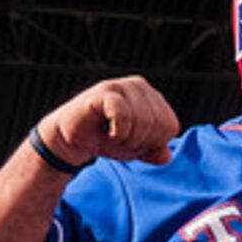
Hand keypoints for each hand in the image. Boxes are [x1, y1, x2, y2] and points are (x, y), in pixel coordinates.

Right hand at [40, 77, 179, 167]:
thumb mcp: (135, 149)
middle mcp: (140, 86)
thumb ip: (154, 152)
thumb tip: (166, 156)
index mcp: (152, 97)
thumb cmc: (104, 140)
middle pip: (159, 124)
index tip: (133, 142)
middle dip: (140, 142)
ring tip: (113, 136)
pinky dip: (118, 132)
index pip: (171, 126)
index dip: (153, 143)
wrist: (70, 140)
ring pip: (144, 120)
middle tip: (120, 140)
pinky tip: (107, 133)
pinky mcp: (105, 91)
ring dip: (127, 139)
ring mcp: (122, 86)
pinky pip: (124, 115)